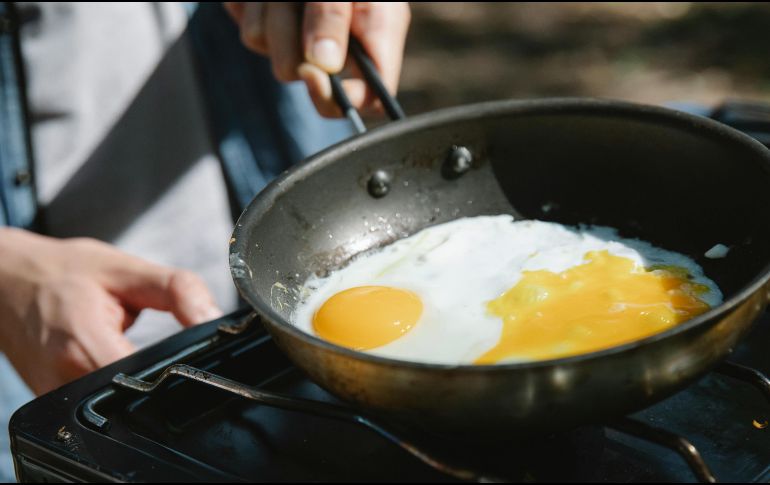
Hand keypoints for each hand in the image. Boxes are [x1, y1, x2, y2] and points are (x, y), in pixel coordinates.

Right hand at [0, 228, 222, 394]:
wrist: (5, 281)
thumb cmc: (62, 272)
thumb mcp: (125, 269)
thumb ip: (177, 291)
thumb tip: (212, 319)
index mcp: (84, 346)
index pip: (146, 382)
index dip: (177, 373)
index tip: (189, 354)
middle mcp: (65, 380)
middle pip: (135, 398)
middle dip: (159, 374)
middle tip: (164, 342)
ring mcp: (55, 395)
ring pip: (117, 405)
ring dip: (136, 379)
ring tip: (135, 344)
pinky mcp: (52, 400)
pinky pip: (96, 403)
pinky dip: (115, 382)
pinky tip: (118, 356)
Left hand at [224, 2, 410, 116]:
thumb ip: (335, 16)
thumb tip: (322, 66)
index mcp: (374, 38)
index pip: (369, 99)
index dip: (342, 99)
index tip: (315, 77)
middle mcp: (337, 44)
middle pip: (302, 77)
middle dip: (290, 40)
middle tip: (297, 3)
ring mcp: (297, 36)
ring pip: (266, 49)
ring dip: (268, 11)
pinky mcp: (265, 22)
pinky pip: (245, 24)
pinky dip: (251, 1)